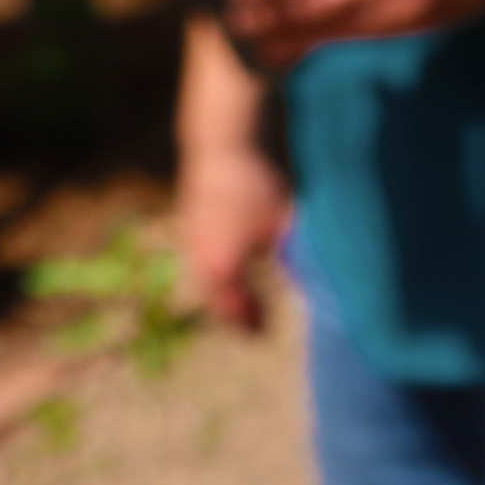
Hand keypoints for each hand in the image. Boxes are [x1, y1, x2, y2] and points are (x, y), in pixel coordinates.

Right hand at [178, 147, 290, 330]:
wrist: (220, 150)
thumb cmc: (254, 186)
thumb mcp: (280, 222)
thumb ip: (284, 251)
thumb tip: (294, 269)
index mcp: (223, 266)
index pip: (233, 309)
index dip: (248, 324)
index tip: (263, 334)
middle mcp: (201, 260)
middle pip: (216, 301)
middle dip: (235, 316)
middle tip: (254, 326)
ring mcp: (191, 243)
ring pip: (206, 282)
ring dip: (225, 296)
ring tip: (246, 303)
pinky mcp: (190, 227)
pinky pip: (202, 263)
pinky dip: (218, 275)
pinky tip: (235, 271)